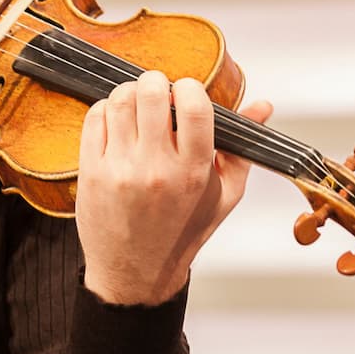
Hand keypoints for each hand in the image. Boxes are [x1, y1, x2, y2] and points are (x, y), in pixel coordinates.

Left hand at [76, 69, 273, 304]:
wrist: (138, 271)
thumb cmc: (184, 230)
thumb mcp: (225, 193)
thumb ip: (242, 146)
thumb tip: (262, 105)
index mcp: (194, 171)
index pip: (194, 107)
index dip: (189, 87)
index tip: (186, 91)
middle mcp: (157, 169)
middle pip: (151, 93)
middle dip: (156, 82)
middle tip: (158, 92)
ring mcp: (121, 169)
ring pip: (119, 101)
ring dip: (129, 93)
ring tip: (137, 106)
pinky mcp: (93, 172)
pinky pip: (94, 118)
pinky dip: (105, 110)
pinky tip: (117, 122)